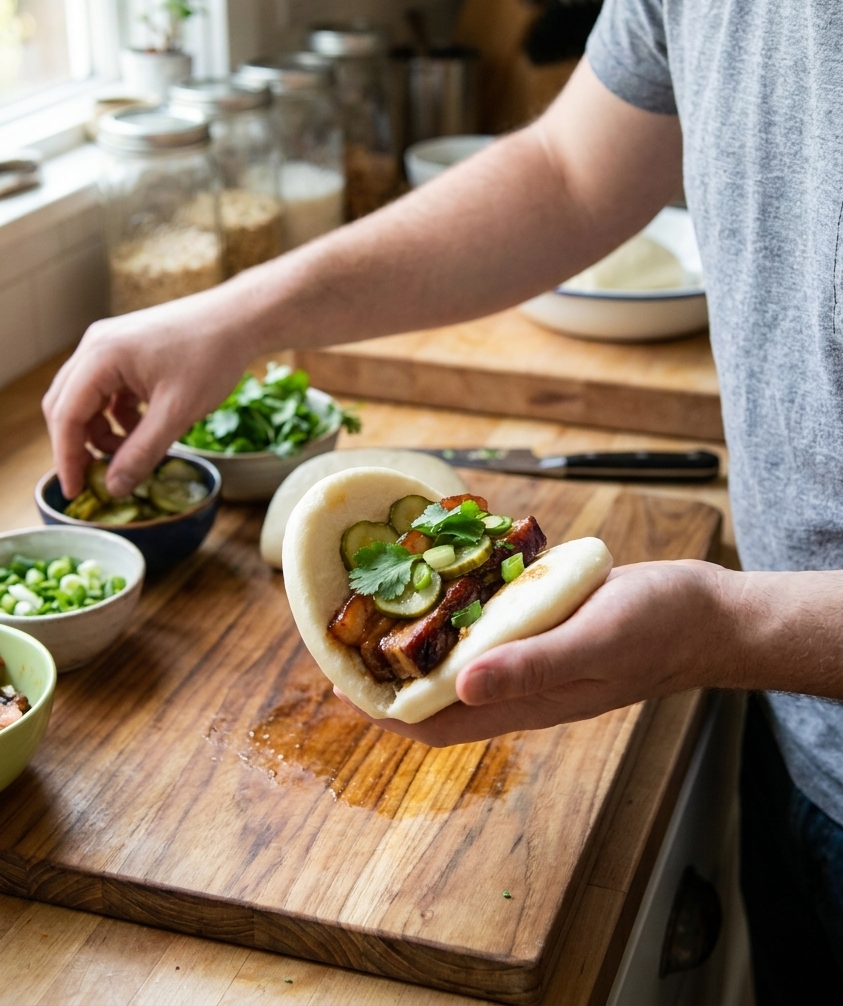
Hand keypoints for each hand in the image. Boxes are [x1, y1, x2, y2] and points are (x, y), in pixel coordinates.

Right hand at [42, 286, 254, 499]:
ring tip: (130, 453)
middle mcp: (96, 345)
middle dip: (80, 445)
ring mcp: (110, 344)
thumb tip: (113, 488)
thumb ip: (142, 453)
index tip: (75, 492)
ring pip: (86, 398)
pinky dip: (117, 414)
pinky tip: (143, 429)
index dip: (67, 458)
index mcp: (101, 357)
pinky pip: (107, 388)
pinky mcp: (126, 348)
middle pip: (67, 406)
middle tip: (97, 478)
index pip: (65, 416)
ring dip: (101, 430)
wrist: (240, 318)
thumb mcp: (177, 412)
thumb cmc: (212, 356)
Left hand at [340, 559, 733, 745]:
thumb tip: (460, 687)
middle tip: (349, 624)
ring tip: (382, 592)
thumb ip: (531, 667)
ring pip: (457, 653)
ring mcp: (528, 653)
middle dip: (387, 669)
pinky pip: (487, 620)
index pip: (434, 726)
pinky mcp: (541, 623)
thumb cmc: (656, 629)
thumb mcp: (593, 644)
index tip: (339, 682)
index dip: (383, 712)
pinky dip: (459, 602)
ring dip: (418, 633)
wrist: (703, 612)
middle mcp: (517, 683)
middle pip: (434, 690)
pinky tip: (445, 567)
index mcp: (525, 702)